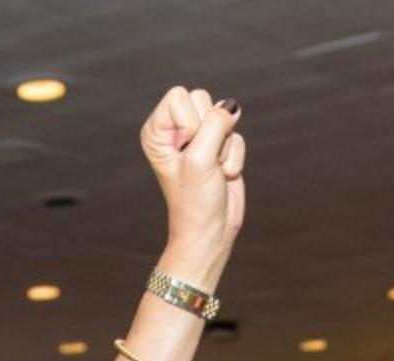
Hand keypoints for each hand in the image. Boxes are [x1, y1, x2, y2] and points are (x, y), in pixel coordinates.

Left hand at [140, 88, 245, 287]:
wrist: (211, 231)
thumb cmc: (195, 201)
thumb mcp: (200, 158)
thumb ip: (215, 123)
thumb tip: (232, 106)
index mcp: (157, 129)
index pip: (180, 95)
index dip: (191, 123)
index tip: (187, 153)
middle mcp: (175, 130)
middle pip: (203, 99)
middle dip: (210, 132)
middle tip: (201, 161)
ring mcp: (199, 137)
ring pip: (224, 116)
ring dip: (223, 147)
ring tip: (211, 169)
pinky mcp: (220, 146)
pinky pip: (237, 135)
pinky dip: (234, 158)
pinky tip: (222, 174)